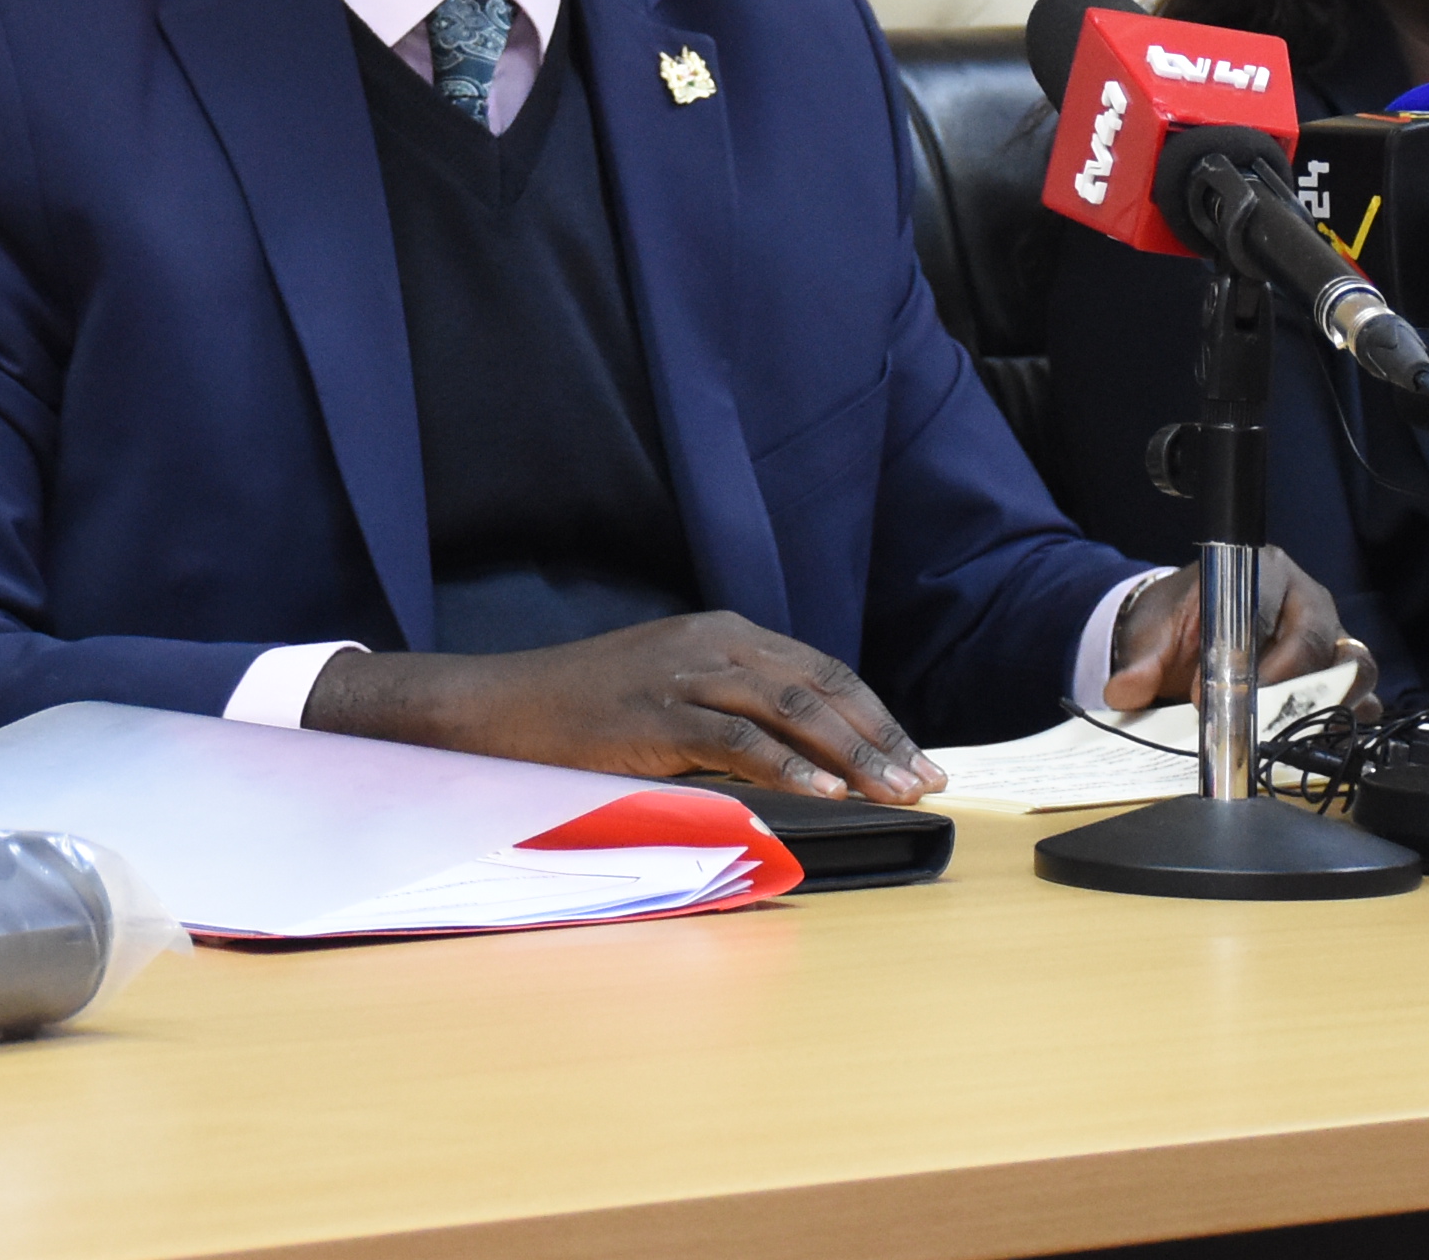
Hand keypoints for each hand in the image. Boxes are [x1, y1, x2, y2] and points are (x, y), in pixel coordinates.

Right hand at [302, 612, 942, 800]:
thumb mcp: (672, 700)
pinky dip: (788, 767)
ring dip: (852, 754)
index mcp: (722, 634)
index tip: (917, 757)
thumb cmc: (584, 714)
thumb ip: (733, 717)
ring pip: (792, 709)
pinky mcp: (656, 713)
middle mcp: (713, 642)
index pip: (822, 672)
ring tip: (894, 791)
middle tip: (927, 779)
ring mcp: (684, 674)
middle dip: (880, 737)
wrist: (501, 706)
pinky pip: (737, 740)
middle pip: (820, 686)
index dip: (875, 716)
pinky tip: (826, 793)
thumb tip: (802, 761)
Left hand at [1103, 551, 1347, 712]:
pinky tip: (1312, 742)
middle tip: (1246, 721)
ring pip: (1354, 668)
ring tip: (1284, 735)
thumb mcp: (1157, 633)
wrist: (1196, 628)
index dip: (1239, 658)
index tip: (1204, 694)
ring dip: (1324, 706)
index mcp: (1265, 571)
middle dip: (1280, 688)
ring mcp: (1335, 635)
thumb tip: (1125, 691)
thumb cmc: (1185, 621)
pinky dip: (1344, 723)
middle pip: (1317, 642)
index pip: (1266, 610)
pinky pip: (1364, 699)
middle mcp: (1309, 599)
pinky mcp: (1345, 674)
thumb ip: (1143, 660)